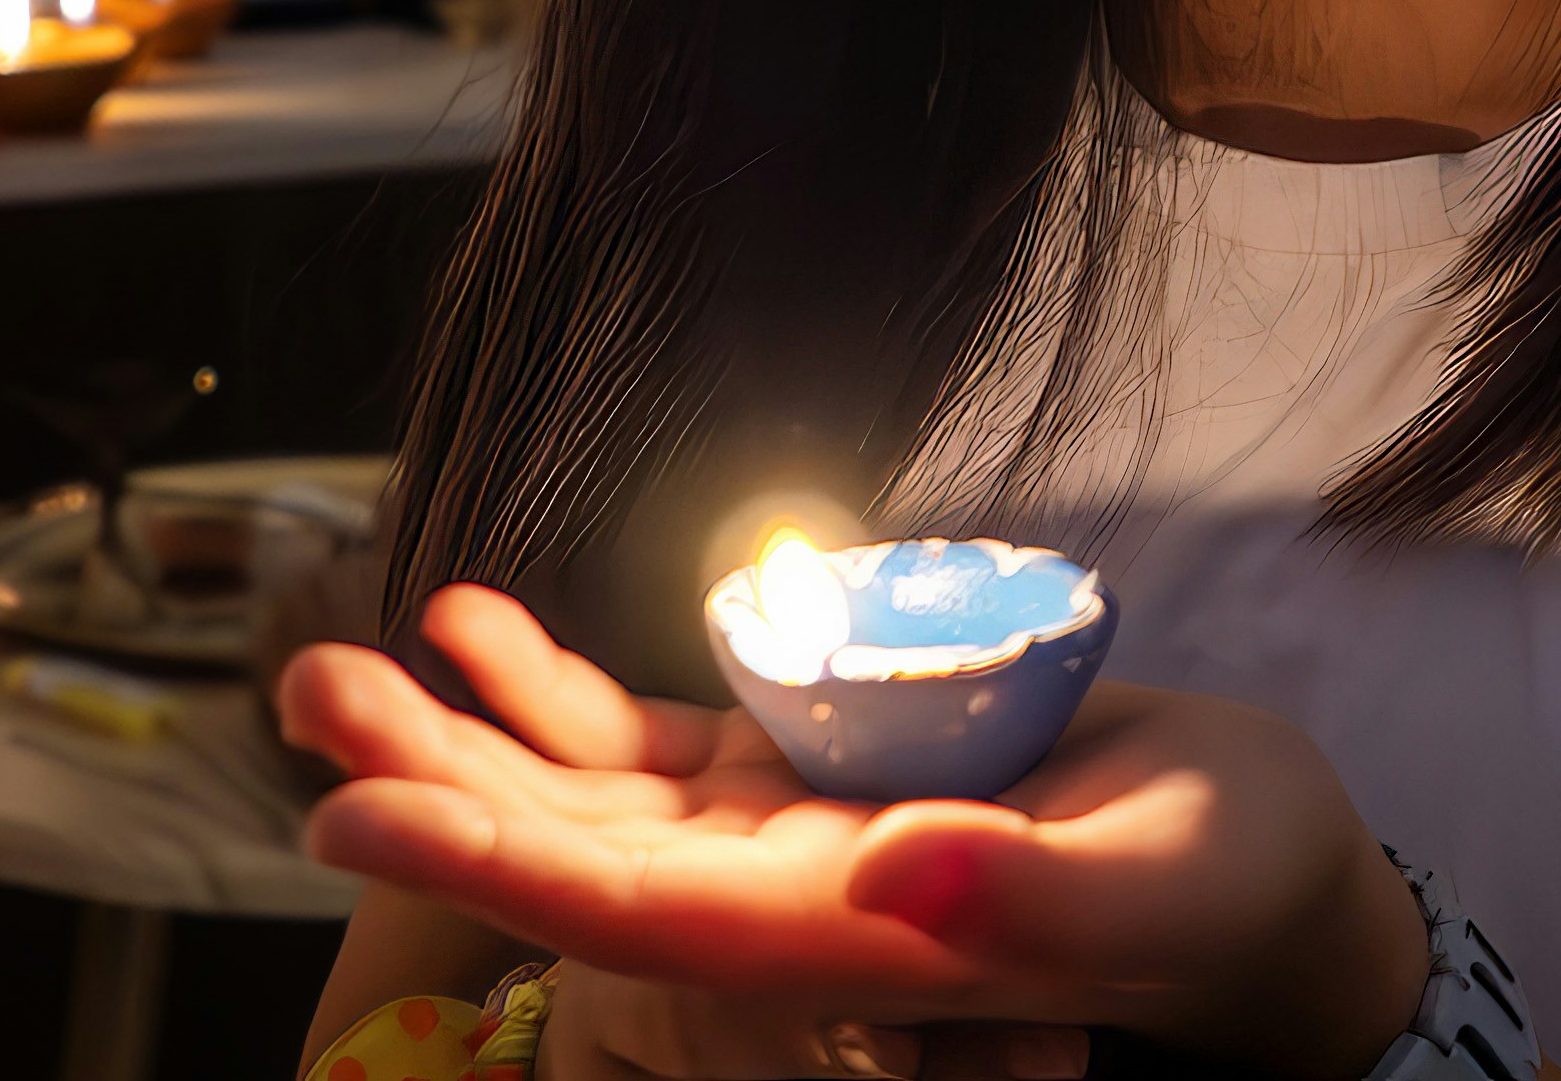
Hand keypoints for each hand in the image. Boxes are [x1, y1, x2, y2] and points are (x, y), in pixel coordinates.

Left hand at [276, 585, 1429, 1077]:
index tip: (363, 813)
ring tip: (332, 659)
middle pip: (575, 855)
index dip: (499, 867)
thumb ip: (1038, 900)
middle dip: (435, 782)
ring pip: (582, 794)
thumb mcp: (1169, 880)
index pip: (644, 919)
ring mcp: (779, 832)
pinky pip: (642, 742)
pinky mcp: (794, 770)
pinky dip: (552, 688)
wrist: (1256, 862)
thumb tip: (900, 884)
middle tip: (304, 701)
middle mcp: (787, 898)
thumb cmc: (1231, 877)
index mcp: (853, 938)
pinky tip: (468, 621)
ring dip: (459, 732)